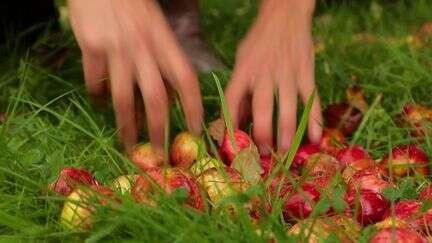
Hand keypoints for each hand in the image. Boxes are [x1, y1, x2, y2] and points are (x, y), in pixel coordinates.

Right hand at [68, 0, 202, 152]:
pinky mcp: (92, 47)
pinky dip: (98, 94)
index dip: (193, 107)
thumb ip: (163, 59)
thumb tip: (168, 96)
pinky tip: (100, 102)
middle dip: (160, 129)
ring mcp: (117, 49)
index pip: (186, 80)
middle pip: (156, 98)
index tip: (196, 131)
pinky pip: (95, 80)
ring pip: (124, 97)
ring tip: (130, 144)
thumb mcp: (157, 27)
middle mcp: (144, 48)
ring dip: (128, 125)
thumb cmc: (135, 4)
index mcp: (165, 42)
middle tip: (161, 152)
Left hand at [225, 0, 321, 154]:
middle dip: (262, 135)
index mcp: (243, 71)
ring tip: (285, 153)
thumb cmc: (258, 42)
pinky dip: (314, 120)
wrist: (285, 16)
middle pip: (263, 109)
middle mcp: (264, 74)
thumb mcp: (241, 61)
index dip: (229, 124)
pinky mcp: (306, 73)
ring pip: (288, 109)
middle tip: (264, 154)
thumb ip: (239, 91)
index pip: (231, 100)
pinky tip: (315, 138)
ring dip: (286, 134)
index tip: (232, 144)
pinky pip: (311, 100)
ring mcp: (287, 74)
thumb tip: (235, 120)